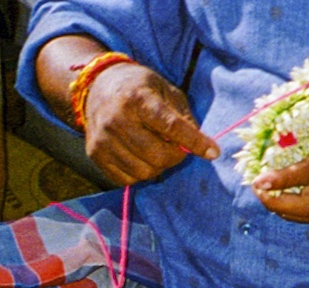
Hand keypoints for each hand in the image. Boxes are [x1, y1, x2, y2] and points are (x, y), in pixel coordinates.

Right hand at [80, 61, 219, 186]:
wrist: (97, 86)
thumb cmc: (139, 88)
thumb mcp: (166, 90)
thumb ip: (184, 117)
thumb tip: (200, 145)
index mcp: (137, 99)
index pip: (171, 127)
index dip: (195, 142)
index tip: (213, 152)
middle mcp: (117, 119)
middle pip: (158, 156)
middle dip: (176, 157)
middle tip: (178, 148)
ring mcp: (103, 139)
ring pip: (144, 172)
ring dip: (158, 166)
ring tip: (157, 150)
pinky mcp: (95, 154)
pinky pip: (127, 179)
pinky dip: (140, 173)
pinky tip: (140, 157)